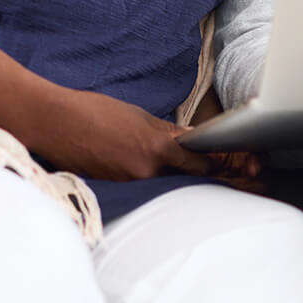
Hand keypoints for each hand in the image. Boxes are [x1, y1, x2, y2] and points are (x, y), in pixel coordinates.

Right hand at [40, 88, 262, 185]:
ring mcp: (132, 183)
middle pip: (193, 178)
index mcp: (157, 145)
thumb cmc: (92, 112)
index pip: (203, 159)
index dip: (227, 162)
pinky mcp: (117, 190)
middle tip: (248, 178)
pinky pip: (147, 190)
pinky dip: (159, 186)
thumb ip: (165, 134)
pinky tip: (165, 185)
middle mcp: (148, 170)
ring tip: (211, 181)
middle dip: (218, 177)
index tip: (249, 163)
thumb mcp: (137, 117)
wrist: (52, 123)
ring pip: (170, 186)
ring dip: (189, 183)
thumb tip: (190, 144)